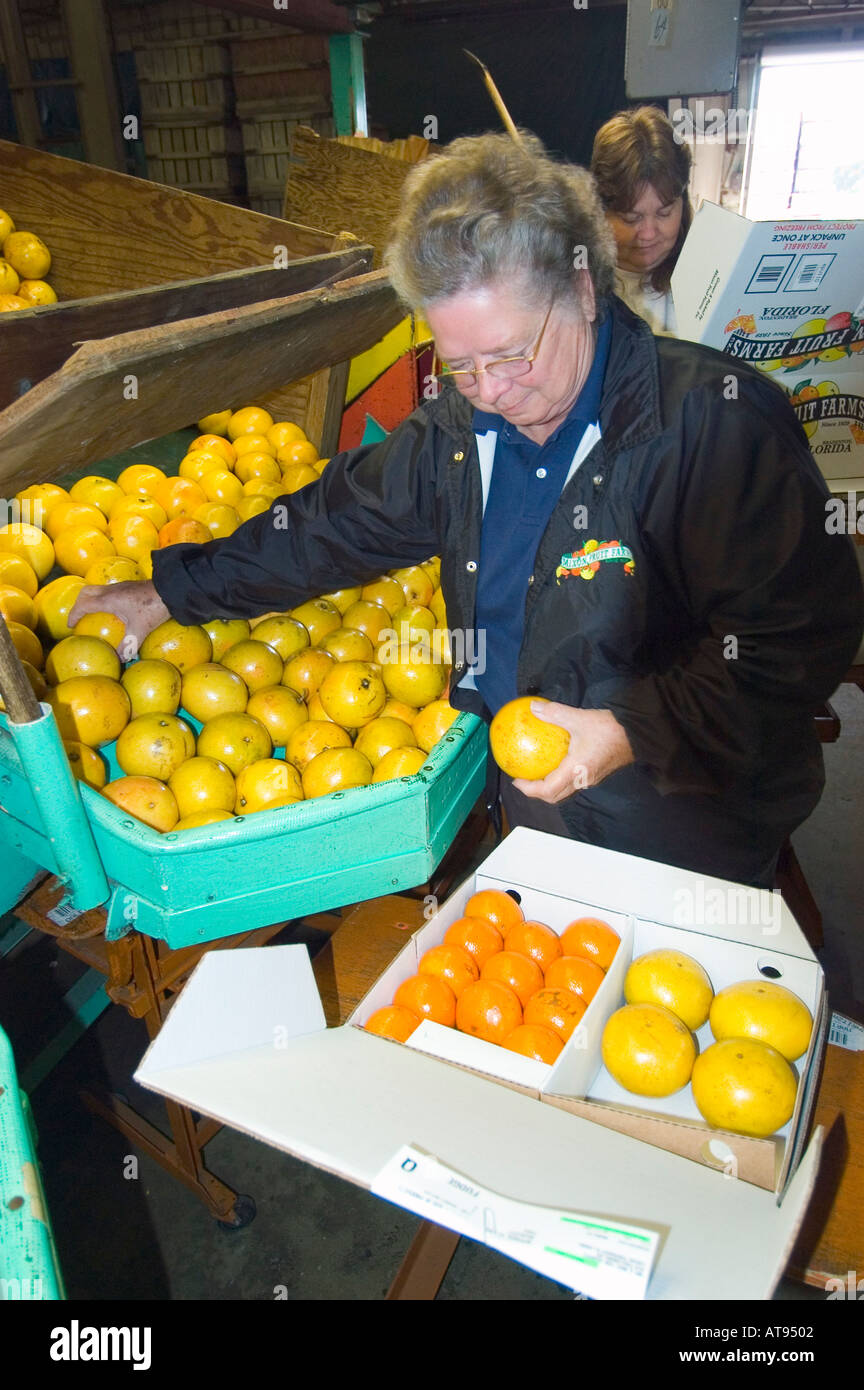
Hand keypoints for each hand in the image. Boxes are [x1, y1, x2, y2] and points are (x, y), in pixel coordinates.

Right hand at [68, 580, 170, 660]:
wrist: (171, 590)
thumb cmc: (153, 608)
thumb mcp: (139, 630)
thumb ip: (128, 646)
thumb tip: (120, 660)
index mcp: (108, 600)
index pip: (83, 604)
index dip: (74, 614)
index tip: (71, 625)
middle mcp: (111, 591)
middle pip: (86, 592)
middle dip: (79, 603)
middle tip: (78, 616)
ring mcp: (120, 587)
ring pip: (98, 589)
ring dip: (92, 599)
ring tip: (94, 613)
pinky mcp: (129, 586)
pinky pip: (110, 591)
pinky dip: (104, 599)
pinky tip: (115, 611)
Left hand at [512, 701, 634, 803]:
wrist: (638, 733)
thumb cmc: (609, 728)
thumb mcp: (578, 718)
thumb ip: (554, 713)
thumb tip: (534, 708)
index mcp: (576, 771)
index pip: (548, 790)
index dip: (529, 789)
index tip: (517, 779)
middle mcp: (583, 780)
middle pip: (555, 796)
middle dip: (536, 792)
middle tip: (524, 778)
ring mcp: (591, 779)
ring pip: (565, 791)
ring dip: (549, 787)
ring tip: (537, 772)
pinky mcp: (598, 774)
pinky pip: (574, 782)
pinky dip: (560, 778)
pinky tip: (557, 762)